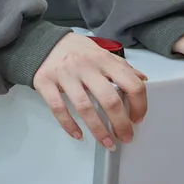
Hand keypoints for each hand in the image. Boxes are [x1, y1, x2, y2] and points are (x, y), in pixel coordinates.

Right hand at [33, 31, 149, 148]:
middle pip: (109, 99)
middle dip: (121, 123)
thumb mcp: (101, 53)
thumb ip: (121, 66)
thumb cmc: (76, 50)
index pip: (131, 84)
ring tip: (107, 142)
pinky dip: (68, 125)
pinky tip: (78, 135)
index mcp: (104, 60)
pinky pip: (58, 107)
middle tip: (125, 137)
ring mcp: (65, 75)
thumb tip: (142, 79)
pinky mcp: (45, 82)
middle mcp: (86, 67)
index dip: (139, 105)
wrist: (42, 41)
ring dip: (98, 130)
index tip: (137, 118)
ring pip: (84, 107)